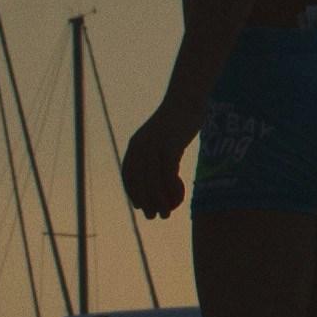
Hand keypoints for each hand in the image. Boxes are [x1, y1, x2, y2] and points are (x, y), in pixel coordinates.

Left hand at [121, 101, 196, 220]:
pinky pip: (169, 174)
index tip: (141, 207)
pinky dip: (173, 189)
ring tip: (167, 214)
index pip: (129, 176)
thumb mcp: (161, 139)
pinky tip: (180, 197)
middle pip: (140, 182)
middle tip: (155, 217)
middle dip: (146, 203)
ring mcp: (155, 147)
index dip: (134, 194)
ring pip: (154, 182)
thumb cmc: (177, 121)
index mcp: (135, 146)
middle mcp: (141, 147)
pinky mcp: (170, 146)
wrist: (187, 100)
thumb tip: (158, 177)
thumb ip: (155, 156)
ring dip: (160, 201)